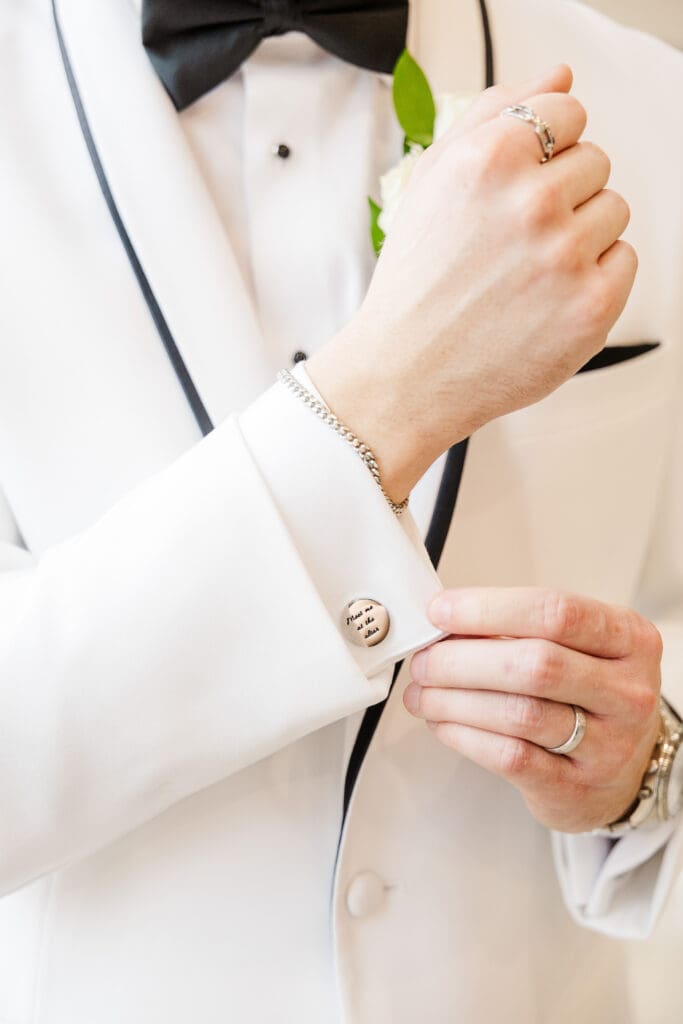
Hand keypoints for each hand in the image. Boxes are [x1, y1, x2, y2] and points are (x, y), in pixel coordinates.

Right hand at [307, 65, 636, 503]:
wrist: (406, 375)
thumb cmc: (417, 281)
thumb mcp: (431, 183)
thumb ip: (494, 115)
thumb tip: (561, 75)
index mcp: (488, 158)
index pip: (567, 111)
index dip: (545, 149)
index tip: (519, 185)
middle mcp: (531, 201)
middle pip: (594, 161)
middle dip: (561, 194)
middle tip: (512, 242)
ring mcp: (566, 256)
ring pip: (614, 209)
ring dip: (581, 235)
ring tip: (528, 272)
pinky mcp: (593, 306)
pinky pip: (625, 259)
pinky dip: (594, 277)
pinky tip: (546, 299)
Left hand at [403, 588, 661, 832]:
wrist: (624, 769)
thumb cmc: (588, 693)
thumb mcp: (576, 648)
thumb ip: (520, 629)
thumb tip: (444, 622)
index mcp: (629, 639)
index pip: (555, 612)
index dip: (488, 609)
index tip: (439, 611)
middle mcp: (627, 692)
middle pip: (534, 664)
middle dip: (462, 660)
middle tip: (423, 661)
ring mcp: (609, 745)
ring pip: (518, 713)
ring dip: (453, 700)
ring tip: (421, 694)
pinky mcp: (577, 788)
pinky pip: (510, 757)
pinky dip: (464, 736)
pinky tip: (442, 723)